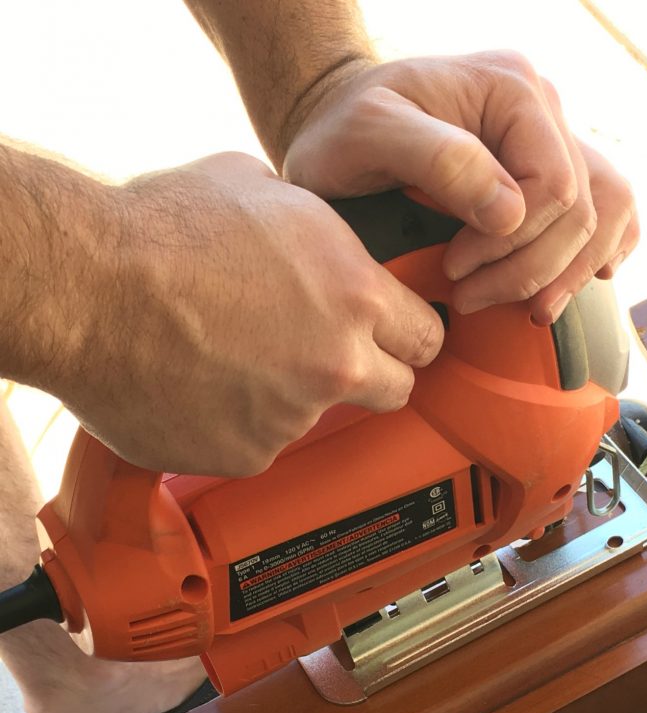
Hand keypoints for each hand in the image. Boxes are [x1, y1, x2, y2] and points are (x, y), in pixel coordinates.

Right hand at [60, 153, 442, 476]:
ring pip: (314, 415)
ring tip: (228, 356)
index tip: (399, 340)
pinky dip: (237, 423)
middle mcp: (336, 364)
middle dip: (373, 375)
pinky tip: (200, 387)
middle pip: (396, 390)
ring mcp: (292, 418)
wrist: (84, 287)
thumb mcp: (258, 189)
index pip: (428, 337)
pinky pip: (258, 443)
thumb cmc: (160, 230)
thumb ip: (313, 226)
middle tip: (328, 357)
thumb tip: (320, 235)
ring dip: (287, 395)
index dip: (412, 336)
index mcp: (355, 295)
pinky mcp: (246, 455)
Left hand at [282, 51, 638, 324]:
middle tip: (467, 298)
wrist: (338, 129)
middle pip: (583, 209)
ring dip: (573, 273)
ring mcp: (553, 141)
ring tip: (531, 311)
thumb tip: (511, 212)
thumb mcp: (369, 134)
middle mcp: (544, 110)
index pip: (555, 184)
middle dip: (531, 269)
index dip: (513, 242)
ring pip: (611, 213)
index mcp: (512, 89)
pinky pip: (613, 212)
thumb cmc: (344, 131)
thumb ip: (441, 162)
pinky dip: (600, 252)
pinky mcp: (550, 174)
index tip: (454, 267)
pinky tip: (581, 281)